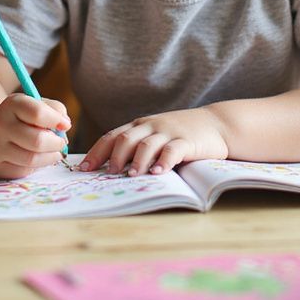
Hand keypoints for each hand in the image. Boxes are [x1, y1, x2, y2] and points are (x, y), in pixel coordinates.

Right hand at [0, 94, 70, 178]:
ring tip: (54, 151)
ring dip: (50, 157)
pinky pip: (25, 171)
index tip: (65, 125)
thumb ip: (55, 110)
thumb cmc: (22, 117)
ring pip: (33, 159)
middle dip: (56, 143)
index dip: (56, 120)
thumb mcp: (37, 104)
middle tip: (61, 142)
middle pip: (37, 140)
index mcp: (11, 105)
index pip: (38, 113)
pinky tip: (38, 158)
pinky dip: (38, 166)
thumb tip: (64, 127)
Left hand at [80, 107, 228, 175]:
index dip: (97, 152)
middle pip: (126, 138)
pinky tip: (158, 173)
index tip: (83, 168)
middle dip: (114, 157)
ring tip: (130, 176)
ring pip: (147, 144)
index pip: (112, 136)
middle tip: (107, 174)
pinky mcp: (187, 141)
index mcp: (139, 126)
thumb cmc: (180, 134)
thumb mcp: (155, 135)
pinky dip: (163, 161)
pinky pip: (172, 150)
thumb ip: (136, 146)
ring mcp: (168, 132)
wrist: (216, 123)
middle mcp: (150, 126)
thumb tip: (109, 168)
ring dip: (137, 160)